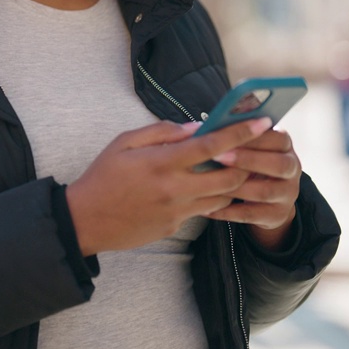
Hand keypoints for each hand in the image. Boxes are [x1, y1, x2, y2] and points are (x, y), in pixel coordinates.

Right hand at [65, 117, 273, 255]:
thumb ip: (160, 132)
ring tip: (229, 169)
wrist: (86, 220)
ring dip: (232, 183)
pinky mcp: (175, 227)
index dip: (240, 132)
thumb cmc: (103, 176)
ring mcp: (177, 211)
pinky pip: (202, 211)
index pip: (211, 145)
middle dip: (246, 164)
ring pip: (222, 197)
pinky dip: (209, 198)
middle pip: (230, 177)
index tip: (262, 121)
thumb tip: (194, 127)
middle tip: (249, 152)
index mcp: (162, 162)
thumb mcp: (123, 143)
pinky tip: (199, 188)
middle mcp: (175, 188)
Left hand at [206, 128, 300, 250]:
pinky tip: (208, 208)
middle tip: (219, 157)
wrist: (268, 199)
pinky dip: (228, 211)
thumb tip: (211, 126)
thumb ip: (239, 137)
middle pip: (278, 165)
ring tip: (211, 183)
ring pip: (264, 191)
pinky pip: (251, 214)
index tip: (228, 136)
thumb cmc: (250, 163)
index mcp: (286, 147)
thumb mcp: (252, 148)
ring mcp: (288, 194)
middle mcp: (293, 169)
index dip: (254, 138)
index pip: (277, 139)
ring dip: (236, 187)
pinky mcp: (277, 215)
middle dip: (247, 160)